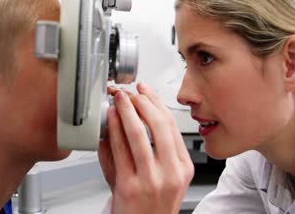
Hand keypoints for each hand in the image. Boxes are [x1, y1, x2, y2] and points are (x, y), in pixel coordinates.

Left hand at [98, 82, 193, 213]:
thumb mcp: (162, 176)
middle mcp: (171, 173)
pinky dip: (115, 128)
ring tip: (120, 98)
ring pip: (140, 134)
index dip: (157, 103)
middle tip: (132, 92)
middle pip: (160, 125)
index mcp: (183, 168)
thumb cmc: (149, 205)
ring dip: (128, 110)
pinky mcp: (130, 186)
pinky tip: (111, 118)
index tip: (147, 91)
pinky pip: (121, 150)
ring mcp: (152, 180)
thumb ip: (154, 149)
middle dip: (143, 102)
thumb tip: (137, 115)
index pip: (172, 126)